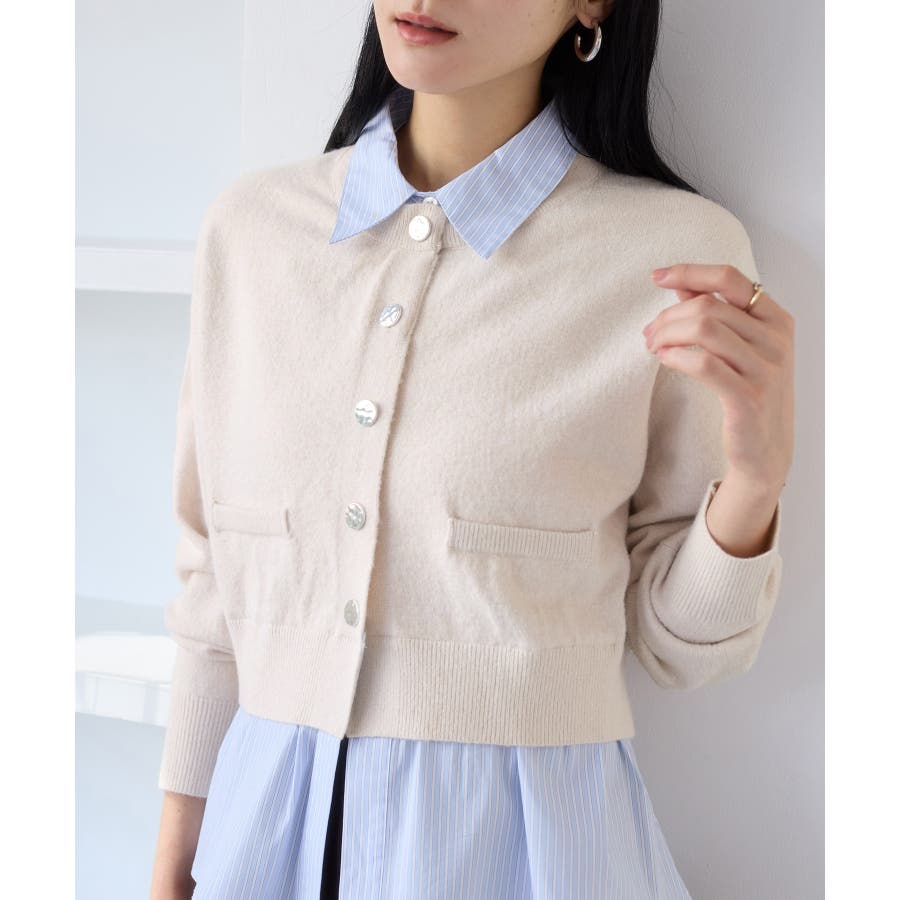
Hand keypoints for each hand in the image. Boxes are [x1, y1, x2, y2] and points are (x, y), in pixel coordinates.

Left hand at [643, 263, 793, 493]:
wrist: (765, 451)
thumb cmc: (749, 393)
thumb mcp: (740, 348)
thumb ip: (716, 314)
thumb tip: (682, 285)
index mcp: (776, 319)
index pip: (729, 278)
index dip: (689, 272)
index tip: (656, 277)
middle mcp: (777, 339)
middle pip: (708, 307)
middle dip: (668, 317)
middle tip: (649, 334)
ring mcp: (766, 369)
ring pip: (705, 330)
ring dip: (668, 335)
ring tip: (653, 347)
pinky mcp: (749, 398)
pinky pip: (704, 365)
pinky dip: (676, 357)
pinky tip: (664, 360)